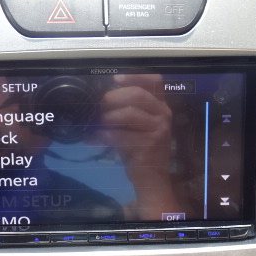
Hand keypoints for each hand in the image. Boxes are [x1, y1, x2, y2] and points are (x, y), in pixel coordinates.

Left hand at [88, 74, 179, 219]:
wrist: (152, 179)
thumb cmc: (140, 150)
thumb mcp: (135, 127)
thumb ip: (124, 110)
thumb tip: (98, 99)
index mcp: (161, 106)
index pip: (154, 81)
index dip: (135, 76)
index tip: (115, 79)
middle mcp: (163, 114)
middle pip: (137, 95)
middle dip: (113, 98)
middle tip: (98, 105)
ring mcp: (159, 130)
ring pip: (129, 114)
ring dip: (107, 117)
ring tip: (94, 123)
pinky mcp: (149, 145)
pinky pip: (120, 135)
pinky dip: (102, 135)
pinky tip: (91, 138)